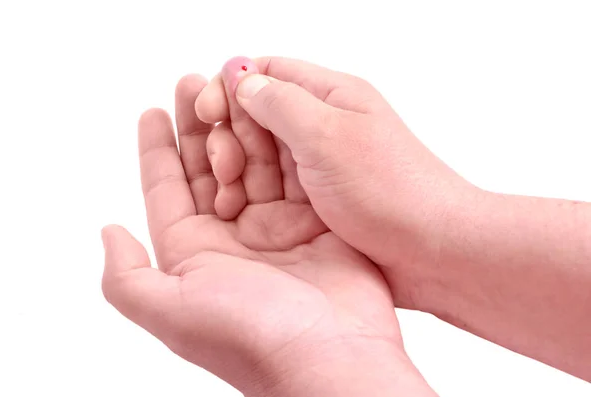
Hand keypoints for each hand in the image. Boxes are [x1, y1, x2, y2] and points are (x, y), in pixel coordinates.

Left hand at [102, 72, 435, 395]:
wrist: (333, 357)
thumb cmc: (252, 338)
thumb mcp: (172, 312)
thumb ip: (126, 278)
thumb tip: (109, 233)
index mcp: (194, 256)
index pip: (167, 191)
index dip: (155, 151)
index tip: (150, 113)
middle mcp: (232, 240)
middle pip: (208, 169)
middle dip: (198, 127)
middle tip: (193, 83)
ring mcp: (276, 229)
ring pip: (252, 163)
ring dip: (240, 127)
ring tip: (231, 88)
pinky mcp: (315, 222)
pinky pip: (294, 171)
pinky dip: (284, 142)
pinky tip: (274, 113)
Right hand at [195, 56, 474, 309]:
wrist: (434, 252)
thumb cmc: (392, 192)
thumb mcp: (328, 136)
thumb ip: (279, 103)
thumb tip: (240, 77)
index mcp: (331, 96)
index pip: (265, 72)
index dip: (228, 86)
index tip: (205, 111)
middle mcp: (323, 126)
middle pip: (256, 113)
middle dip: (227, 132)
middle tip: (225, 165)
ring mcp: (319, 166)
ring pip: (259, 153)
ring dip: (234, 166)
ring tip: (228, 191)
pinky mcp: (316, 201)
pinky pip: (270, 187)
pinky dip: (248, 193)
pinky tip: (237, 209)